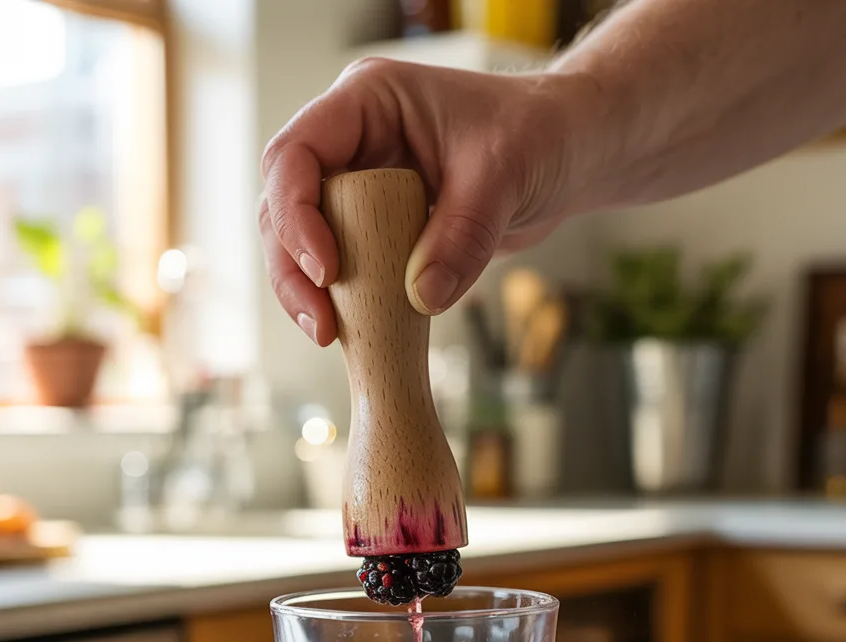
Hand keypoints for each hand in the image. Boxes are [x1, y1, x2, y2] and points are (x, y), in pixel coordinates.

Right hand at [260, 58, 582, 345]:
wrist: (563, 157)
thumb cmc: (537, 135)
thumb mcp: (504, 176)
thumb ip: (463, 235)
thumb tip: (421, 298)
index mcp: (366, 103)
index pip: (296, 155)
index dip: (296, 214)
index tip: (327, 269)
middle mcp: (351, 143)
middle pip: (282, 206)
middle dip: (293, 267)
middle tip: (322, 323)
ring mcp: (359, 187)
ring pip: (300, 241)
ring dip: (307, 291)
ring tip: (330, 334)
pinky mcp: (374, 228)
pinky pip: (339, 266)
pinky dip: (340, 299)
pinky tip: (351, 330)